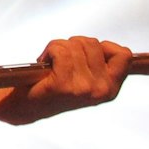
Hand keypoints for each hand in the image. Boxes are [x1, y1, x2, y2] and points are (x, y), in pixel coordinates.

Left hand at [0, 35, 131, 124]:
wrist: (25, 106)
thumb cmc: (54, 86)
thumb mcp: (87, 78)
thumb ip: (102, 63)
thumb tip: (111, 47)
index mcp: (111, 89)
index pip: (123, 55)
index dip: (103, 47)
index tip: (86, 54)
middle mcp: (101, 90)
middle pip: (93, 43)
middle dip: (74, 45)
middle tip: (61, 61)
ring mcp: (83, 88)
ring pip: (76, 45)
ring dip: (59, 47)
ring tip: (52, 63)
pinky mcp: (63, 85)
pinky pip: (60, 50)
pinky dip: (49, 51)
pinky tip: (44, 63)